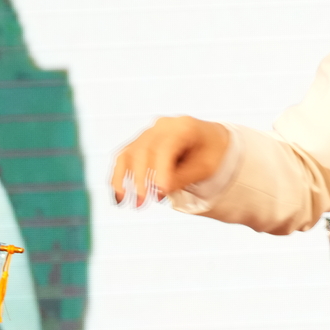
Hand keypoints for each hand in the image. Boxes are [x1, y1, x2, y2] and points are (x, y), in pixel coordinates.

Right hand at [107, 116, 228, 206]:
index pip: (166, 147)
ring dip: (124, 180)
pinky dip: (118, 177)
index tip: (160, 192)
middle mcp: (163, 126)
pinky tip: (118, 197)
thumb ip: (183, 177)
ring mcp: (149, 133)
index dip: (161, 170)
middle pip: (143, 150)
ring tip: (124, 202)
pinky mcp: (139, 143)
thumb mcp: (205, 167)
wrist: (210, 142)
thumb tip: (158, 191)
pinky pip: (124, 158)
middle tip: (141, 203)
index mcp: (185, 127)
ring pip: (129, 154)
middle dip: (140, 179)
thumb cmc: (212, 154)